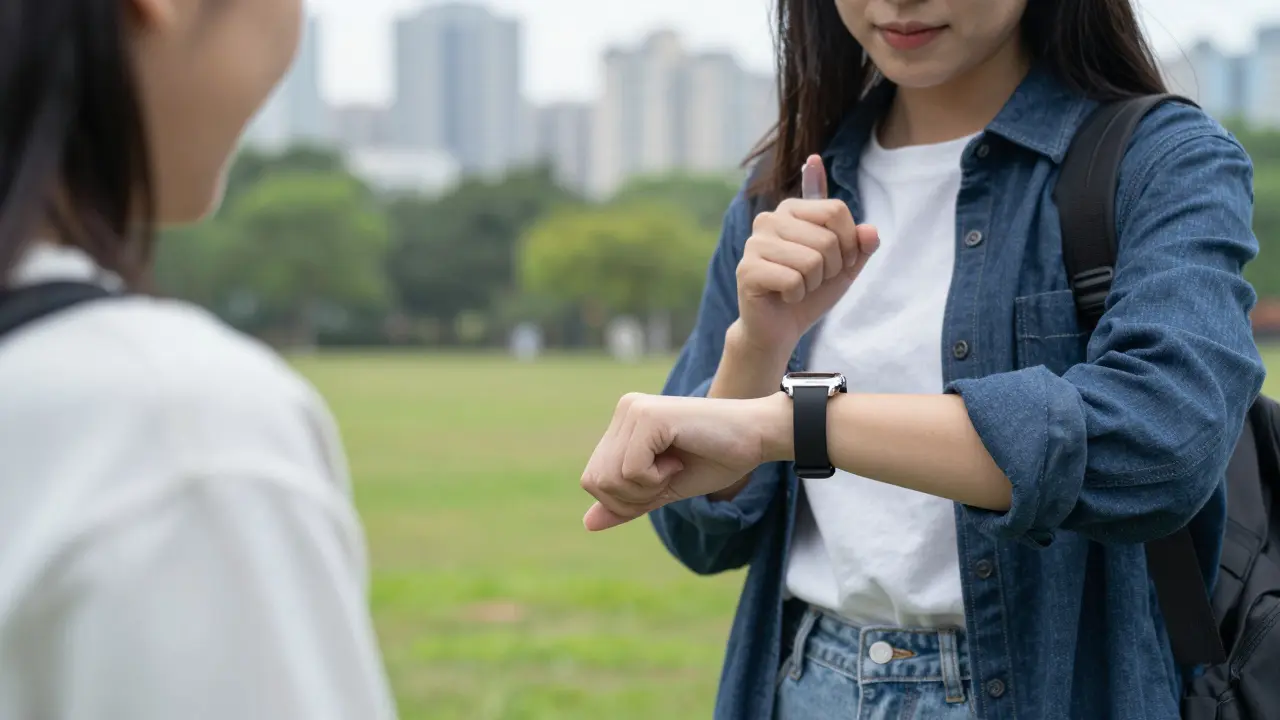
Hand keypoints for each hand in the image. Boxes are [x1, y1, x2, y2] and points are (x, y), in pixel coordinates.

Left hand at [579, 392, 789, 531]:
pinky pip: (631, 470)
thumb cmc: (716, 460)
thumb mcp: (664, 490)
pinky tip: (678, 461)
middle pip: (595, 480)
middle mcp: (625, 410)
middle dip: (632, 496)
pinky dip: (656, 479)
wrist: (756, 437)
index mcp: (624, 423)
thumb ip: (627, 503)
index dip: (624, 499)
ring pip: (610, 477)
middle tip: (669, 477)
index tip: (662, 481)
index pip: (593, 479)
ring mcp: (634, 410)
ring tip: (674, 466)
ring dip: (646, 488)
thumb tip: (588, 524)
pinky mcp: (648, 417)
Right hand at [736, 155, 878, 353]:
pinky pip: (792, 280)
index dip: (849, 242)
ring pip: (811, 261)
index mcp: (792, 209)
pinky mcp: (747, 270)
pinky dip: (796, 296)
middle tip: (813, 279)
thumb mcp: (845, 267)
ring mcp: (754, 244)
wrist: (780, 328)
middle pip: (827, 239)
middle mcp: (769, 219)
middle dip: (831, 268)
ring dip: (813, 283)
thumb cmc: (811, 292)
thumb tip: (870, 231)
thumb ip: (861, 246)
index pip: (835, 210)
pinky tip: (784, 296)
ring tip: (798, 287)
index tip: (839, 262)